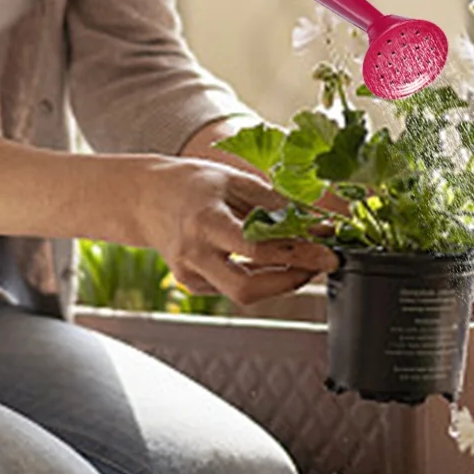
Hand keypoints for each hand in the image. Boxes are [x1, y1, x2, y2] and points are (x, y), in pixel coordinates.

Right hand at [133, 157, 336, 306]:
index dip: (298, 254)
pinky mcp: (190, 283)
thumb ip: (273, 203)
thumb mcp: (233, 180)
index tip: (328, 253)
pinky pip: (230, 288)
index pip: (258, 248)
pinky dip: (256, 277)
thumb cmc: (191, 183)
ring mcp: (189, 273)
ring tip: (300, 262)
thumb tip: (314, 223)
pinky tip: (267, 261)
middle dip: (289, 282)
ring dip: (278, 282)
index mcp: (206, 221)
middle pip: (247, 288)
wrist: (145, 197)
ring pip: (241, 294)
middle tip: (317, 266)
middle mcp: (195, 253)